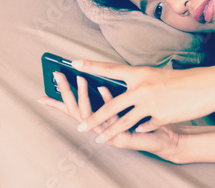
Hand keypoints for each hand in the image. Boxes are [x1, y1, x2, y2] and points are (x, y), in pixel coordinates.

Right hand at [38, 72, 188, 161]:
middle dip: (65, 91)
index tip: (48, 83)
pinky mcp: (121, 139)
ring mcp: (109, 135)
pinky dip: (106, 102)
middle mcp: (101, 127)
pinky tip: (103, 88)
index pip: (75, 107)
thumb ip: (115, 92)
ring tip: (80, 78)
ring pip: (89, 115)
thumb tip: (102, 74)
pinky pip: (110, 119)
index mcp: (100, 118)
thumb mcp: (128, 102)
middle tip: (57, 75)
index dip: (61, 97)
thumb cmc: (147, 119)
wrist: (166, 138)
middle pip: (76, 109)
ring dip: (83, 95)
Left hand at [70, 60, 214, 144]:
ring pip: (123, 121)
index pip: (111, 69)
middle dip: (94, 117)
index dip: (91, 66)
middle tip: (80, 124)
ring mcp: (150, 104)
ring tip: (98, 139)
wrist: (208, 86)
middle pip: (111, 105)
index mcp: (141, 74)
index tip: (74, 63)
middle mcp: (142, 88)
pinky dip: (140, 130)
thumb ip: (143, 83)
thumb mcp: (160, 76)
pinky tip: (136, 133)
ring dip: (109, 132)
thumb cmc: (185, 80)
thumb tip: (130, 88)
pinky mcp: (160, 116)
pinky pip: (144, 126)